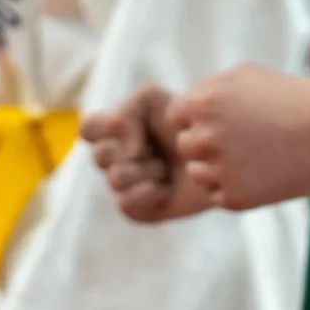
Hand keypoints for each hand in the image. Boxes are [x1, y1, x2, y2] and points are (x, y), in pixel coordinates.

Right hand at [86, 86, 208, 222]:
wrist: (221, 156)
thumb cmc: (188, 124)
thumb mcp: (154, 99)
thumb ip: (126, 112)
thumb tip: (128, 152)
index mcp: (116, 132)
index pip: (88, 128)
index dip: (106, 128)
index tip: (134, 125)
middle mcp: (118, 160)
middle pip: (100, 155)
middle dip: (132, 150)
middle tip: (157, 150)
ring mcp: (128, 186)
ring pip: (115, 178)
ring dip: (144, 170)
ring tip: (165, 168)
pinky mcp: (140, 210)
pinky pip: (124, 204)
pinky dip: (144, 194)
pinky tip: (161, 189)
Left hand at [172, 63, 309, 210]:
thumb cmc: (294, 98)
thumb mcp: (245, 76)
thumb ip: (207, 91)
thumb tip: (182, 111)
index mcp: (203, 102)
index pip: (176, 118)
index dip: (201, 118)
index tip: (231, 120)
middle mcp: (205, 136)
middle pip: (186, 146)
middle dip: (208, 144)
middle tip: (246, 140)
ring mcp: (220, 169)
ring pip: (198, 174)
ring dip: (218, 168)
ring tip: (256, 157)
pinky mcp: (236, 198)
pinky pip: (218, 195)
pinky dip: (236, 188)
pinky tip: (263, 173)